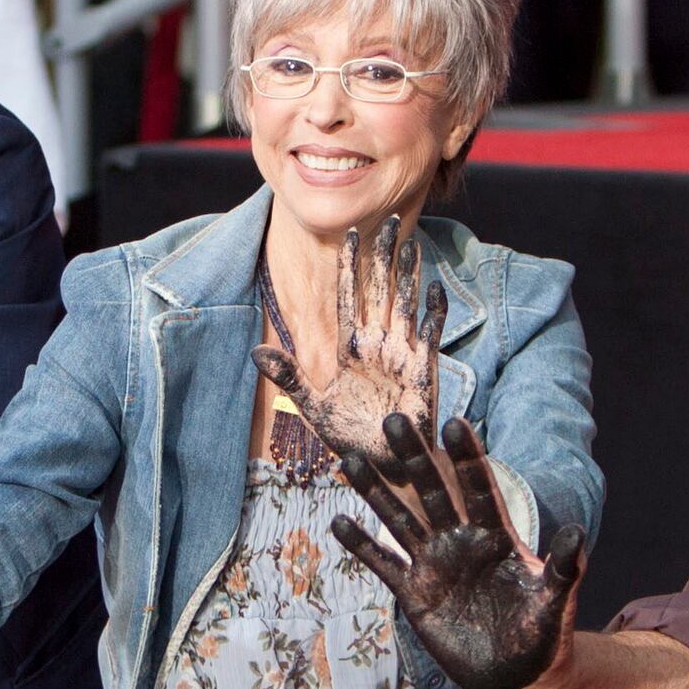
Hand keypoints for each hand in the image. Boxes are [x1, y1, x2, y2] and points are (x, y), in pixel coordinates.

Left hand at [251, 223, 445, 470]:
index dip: (349, 264)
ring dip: (409, 274)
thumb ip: (289, 377)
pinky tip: (434, 288)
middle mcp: (376, 345)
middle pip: (380, 290)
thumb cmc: (352, 440)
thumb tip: (255, 352)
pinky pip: (428, 334)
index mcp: (350, 348)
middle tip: (391, 220)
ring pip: (404, 304)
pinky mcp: (423, 371)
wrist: (384, 468)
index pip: (348, 296)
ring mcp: (401, 355)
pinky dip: (432, 312)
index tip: (351, 232)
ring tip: (411, 242)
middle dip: (384, 256)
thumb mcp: (314, 407)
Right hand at [332, 413, 585, 688]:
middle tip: (395, 420)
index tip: (454, 424)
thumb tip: (577, 533)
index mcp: (496, 537)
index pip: (479, 489)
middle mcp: (460, 541)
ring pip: (400, 520)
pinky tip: (339, 522)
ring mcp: (434, 565)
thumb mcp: (554, 602)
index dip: (468, 459)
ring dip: (376, 492)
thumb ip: (563, 569)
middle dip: (415, 458)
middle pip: (432, 492)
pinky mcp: (415, 594)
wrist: (517, 675)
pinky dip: (362, 546)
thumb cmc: (542, 635)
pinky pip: (384, 565)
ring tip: (351, 460)